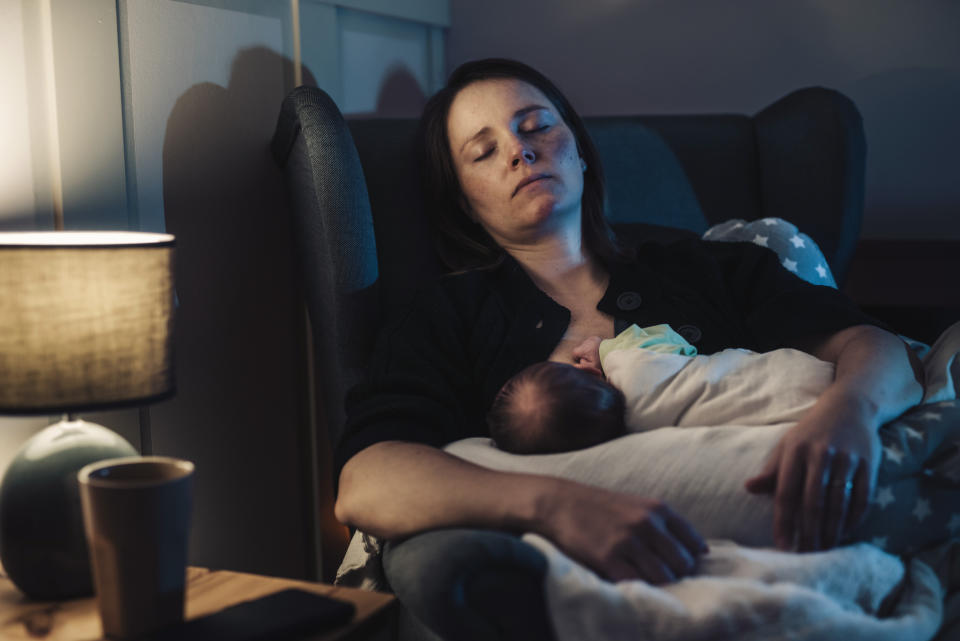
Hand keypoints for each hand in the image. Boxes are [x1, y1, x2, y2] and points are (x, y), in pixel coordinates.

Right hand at [540, 481, 707, 583]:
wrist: (559, 503)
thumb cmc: (599, 506)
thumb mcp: (636, 504)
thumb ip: (663, 523)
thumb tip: (702, 550)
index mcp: (657, 509)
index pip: (692, 541)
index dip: (692, 557)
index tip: (683, 565)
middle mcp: (647, 523)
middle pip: (682, 563)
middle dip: (677, 574)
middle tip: (664, 577)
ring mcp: (628, 541)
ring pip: (663, 576)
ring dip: (659, 584)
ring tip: (648, 581)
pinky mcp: (609, 558)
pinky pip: (636, 583)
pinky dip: (638, 588)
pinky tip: (631, 582)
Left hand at [744, 395, 881, 550]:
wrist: (848, 407)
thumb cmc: (811, 432)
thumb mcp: (787, 444)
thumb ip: (771, 469)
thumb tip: (748, 488)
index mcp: (795, 451)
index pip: (786, 493)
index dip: (784, 521)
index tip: (782, 546)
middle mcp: (820, 454)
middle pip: (813, 502)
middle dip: (809, 532)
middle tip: (806, 555)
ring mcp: (847, 459)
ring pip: (838, 503)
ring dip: (832, 530)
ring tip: (825, 549)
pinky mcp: (869, 464)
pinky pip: (862, 497)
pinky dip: (854, 518)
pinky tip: (846, 532)